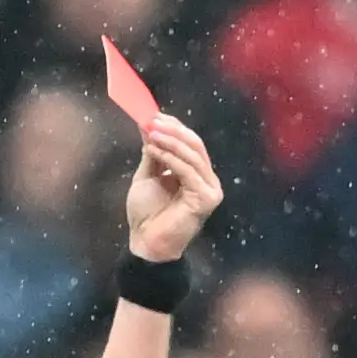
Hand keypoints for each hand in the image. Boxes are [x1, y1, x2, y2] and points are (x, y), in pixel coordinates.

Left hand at [123, 114, 222, 263]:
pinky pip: (188, 171)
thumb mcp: (148, 174)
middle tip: (152, 120)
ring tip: (150, 133)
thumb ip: (154, 152)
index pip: (191, 143)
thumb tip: (149, 124)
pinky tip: (152, 149)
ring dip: (170, 141)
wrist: (147, 242)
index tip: (154, 115)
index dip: (174, 127)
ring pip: (193, 155)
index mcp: (196, 174)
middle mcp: (207, 180)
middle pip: (195, 145)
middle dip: (173, 130)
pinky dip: (169, 157)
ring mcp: (210, 190)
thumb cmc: (147, 213)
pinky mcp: (206, 199)